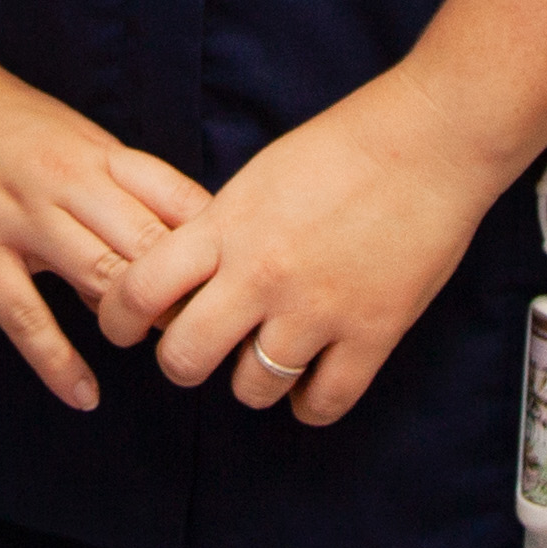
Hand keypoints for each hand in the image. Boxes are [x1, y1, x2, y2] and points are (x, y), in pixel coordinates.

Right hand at [0, 35, 214, 411]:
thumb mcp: (66, 135)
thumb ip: (111, 189)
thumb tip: (160, 253)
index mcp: (97, 150)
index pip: (180, 201)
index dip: (217, 250)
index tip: (236, 286)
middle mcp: (66, 181)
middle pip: (151, 245)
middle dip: (188, 296)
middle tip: (214, 336)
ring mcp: (18, 217)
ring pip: (101, 277)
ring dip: (137, 322)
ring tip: (165, 360)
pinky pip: (25, 316)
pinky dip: (58, 362)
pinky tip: (84, 395)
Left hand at [100, 67, 519, 428]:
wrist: (429, 142)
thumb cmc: (345, 147)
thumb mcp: (257, 179)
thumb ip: (218, 229)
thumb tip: (182, 272)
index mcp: (227, 226)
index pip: (140, 289)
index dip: (118, 318)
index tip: (122, 327)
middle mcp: (261, 274)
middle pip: (184, 357)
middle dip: (181, 362)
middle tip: (195, 353)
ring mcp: (317, 310)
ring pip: (251, 389)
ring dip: (250, 383)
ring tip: (264, 361)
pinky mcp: (371, 334)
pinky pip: (322, 404)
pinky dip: (309, 405)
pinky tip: (310, 383)